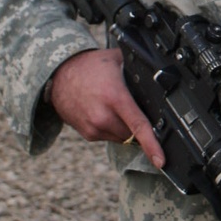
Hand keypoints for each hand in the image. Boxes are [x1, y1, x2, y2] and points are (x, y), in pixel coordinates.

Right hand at [49, 48, 164, 168]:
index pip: (138, 126)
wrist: (59, 75)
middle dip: (139, 125)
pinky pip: (111, 136)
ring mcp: (94, 127)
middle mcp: (103, 116)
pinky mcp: (88, 134)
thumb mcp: (118, 60)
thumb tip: (161, 73)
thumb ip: (138, 69)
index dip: (152, 145)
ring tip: (115, 106)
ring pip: (123, 137)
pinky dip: (114, 128)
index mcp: (115, 98)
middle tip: (133, 105)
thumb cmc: (90, 66)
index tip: (160, 160)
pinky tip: (106, 112)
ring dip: (126, 127)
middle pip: (134, 134)